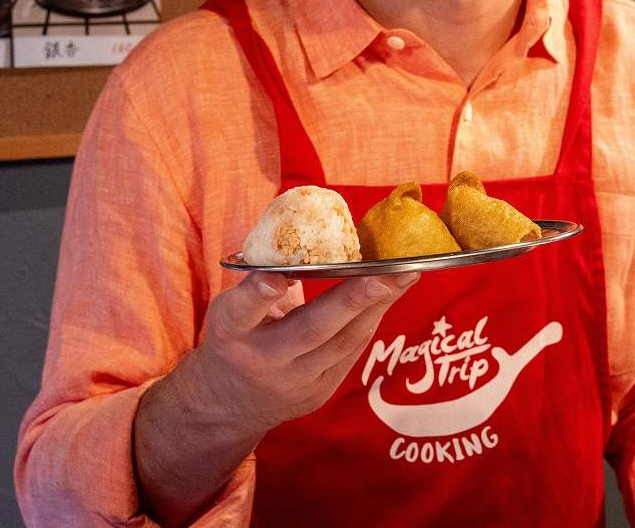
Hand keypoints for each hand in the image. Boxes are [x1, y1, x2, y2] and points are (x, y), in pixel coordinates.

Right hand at [192, 269, 419, 435]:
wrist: (229, 403)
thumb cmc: (236, 337)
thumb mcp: (232, 308)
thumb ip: (261, 279)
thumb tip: (307, 231)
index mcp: (229, 332)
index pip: (241, 312)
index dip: (258, 294)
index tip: (278, 275)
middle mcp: (262, 360)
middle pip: (309, 331)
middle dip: (350, 301)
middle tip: (383, 275)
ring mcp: (294, 382)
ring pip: (343, 342)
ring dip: (378, 306)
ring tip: (405, 276)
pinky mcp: (319, 393)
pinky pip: (352, 352)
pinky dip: (372, 319)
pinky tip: (392, 294)